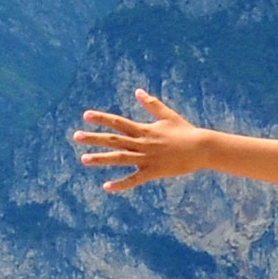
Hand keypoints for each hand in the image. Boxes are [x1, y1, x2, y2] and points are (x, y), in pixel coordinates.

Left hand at [72, 90, 214, 192]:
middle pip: (114, 139)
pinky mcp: (153, 172)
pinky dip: (121, 184)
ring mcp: (146, 158)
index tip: (86, 115)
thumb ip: (152, 104)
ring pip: (120, 158)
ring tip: (83, 159)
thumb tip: (138, 91)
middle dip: (94, 138)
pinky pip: (134, 179)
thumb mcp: (167, 115)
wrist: (201, 148)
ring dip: (101, 159)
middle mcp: (142, 143)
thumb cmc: (185, 131)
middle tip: (76, 136)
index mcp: (144, 129)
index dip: (102, 118)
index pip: (118, 122)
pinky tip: (107, 187)